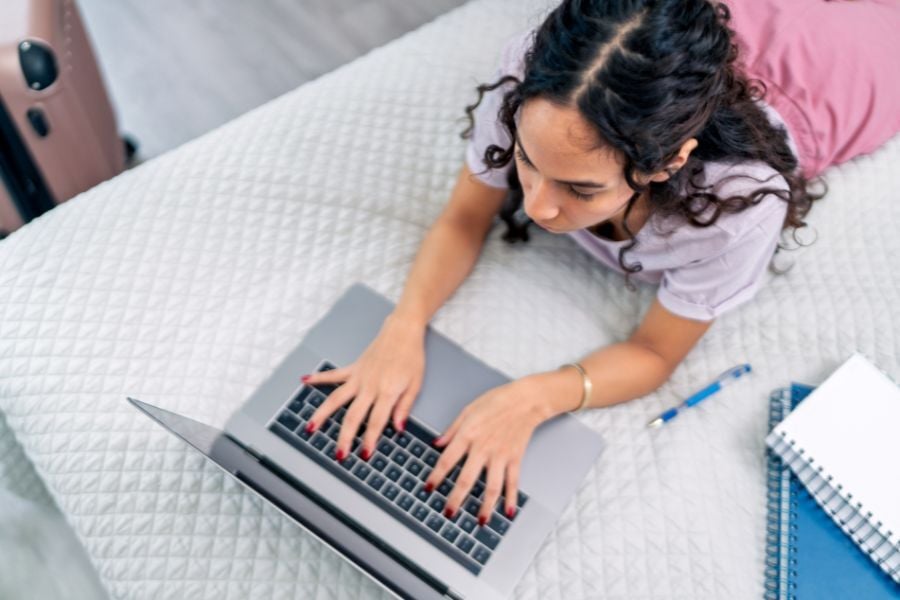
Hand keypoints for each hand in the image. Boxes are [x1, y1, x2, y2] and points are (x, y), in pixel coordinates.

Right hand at [302, 312, 425, 461]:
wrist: (403, 330)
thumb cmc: (412, 356)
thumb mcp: (416, 384)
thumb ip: (405, 406)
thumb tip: (398, 428)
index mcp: (387, 391)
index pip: (377, 422)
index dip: (370, 440)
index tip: (365, 454)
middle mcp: (369, 386)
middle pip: (353, 416)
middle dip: (345, 438)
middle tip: (340, 454)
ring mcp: (358, 377)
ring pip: (336, 398)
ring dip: (322, 414)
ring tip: (310, 428)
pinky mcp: (353, 368)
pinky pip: (333, 375)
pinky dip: (318, 378)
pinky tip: (304, 381)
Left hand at [424, 373, 555, 524]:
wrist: (525, 400)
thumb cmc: (497, 401)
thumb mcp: (468, 410)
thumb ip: (452, 430)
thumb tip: (437, 443)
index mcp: (468, 435)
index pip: (447, 461)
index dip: (436, 476)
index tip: (428, 489)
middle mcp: (483, 448)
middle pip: (466, 479)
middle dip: (456, 499)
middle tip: (448, 513)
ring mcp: (500, 456)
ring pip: (491, 487)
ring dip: (485, 506)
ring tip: (479, 521)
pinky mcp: (515, 458)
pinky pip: (512, 482)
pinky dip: (511, 498)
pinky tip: (508, 511)